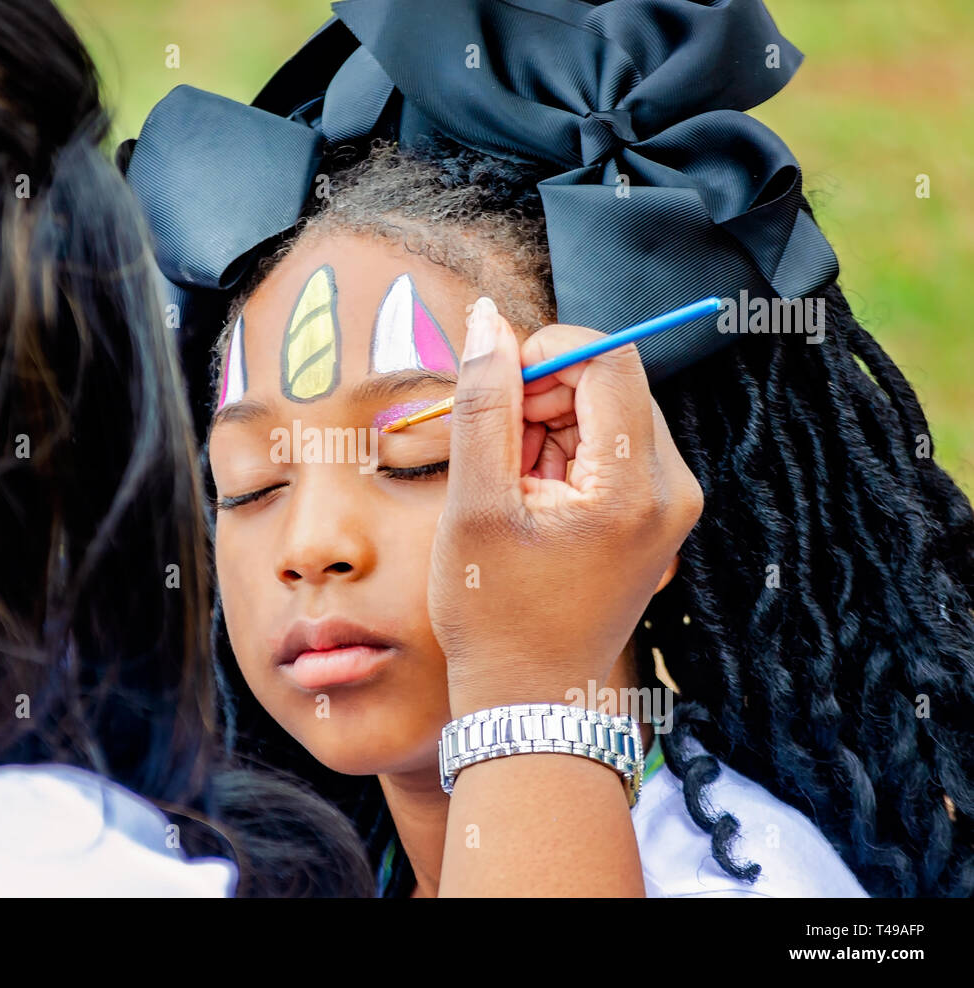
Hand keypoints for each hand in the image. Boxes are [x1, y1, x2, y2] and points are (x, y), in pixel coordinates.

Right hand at [428, 297, 702, 715]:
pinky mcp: (656, 513)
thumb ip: (484, 405)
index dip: (545, 350)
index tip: (494, 385)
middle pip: (610, 382)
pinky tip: (531, 500)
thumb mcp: (475, 504)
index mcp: (634, 488)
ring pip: (607, 411)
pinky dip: (563, 454)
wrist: (532, 699)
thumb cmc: (495, 612)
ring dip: (547, 425)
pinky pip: (611, 447)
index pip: (609, 358)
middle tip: (493, 448)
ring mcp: (670, 503)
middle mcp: (672, 489)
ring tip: (510, 486)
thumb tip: (489, 321)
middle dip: (541, 394)